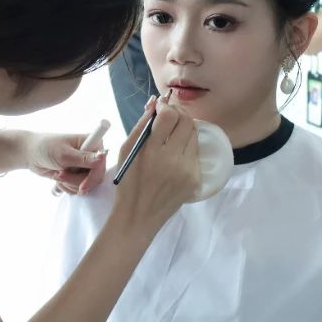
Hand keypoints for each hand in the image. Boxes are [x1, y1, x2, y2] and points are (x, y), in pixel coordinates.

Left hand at [25, 132, 108, 194]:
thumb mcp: (64, 154)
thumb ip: (84, 158)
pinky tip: (58, 178)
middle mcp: (91, 155)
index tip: (82, 187)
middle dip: (76, 181)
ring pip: (86, 185)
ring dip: (70, 183)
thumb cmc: (45, 147)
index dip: (93, 178)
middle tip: (60, 176)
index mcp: (93, 143)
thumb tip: (103, 157)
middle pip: (95, 178)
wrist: (31, 154)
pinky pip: (78, 188)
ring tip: (57, 174)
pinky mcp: (77, 175)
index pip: (101, 165)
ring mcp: (84, 166)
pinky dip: (67, 187)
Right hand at [111, 96, 199, 232]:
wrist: (138, 216)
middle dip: (179, 114)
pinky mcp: (195, 179)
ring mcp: (188, 170)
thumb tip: (155, 104)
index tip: (161, 106)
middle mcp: (173, 159)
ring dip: (184, 129)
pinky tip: (176, 154)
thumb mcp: (126, 151)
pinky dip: (187, 147)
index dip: (166, 106)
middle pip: (187, 122)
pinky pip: (196, 153)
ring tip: (172, 135)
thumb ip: (141, 126)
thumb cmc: (127, 182)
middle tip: (169, 116)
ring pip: (194, 136)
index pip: (169, 116)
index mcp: (152, 151)